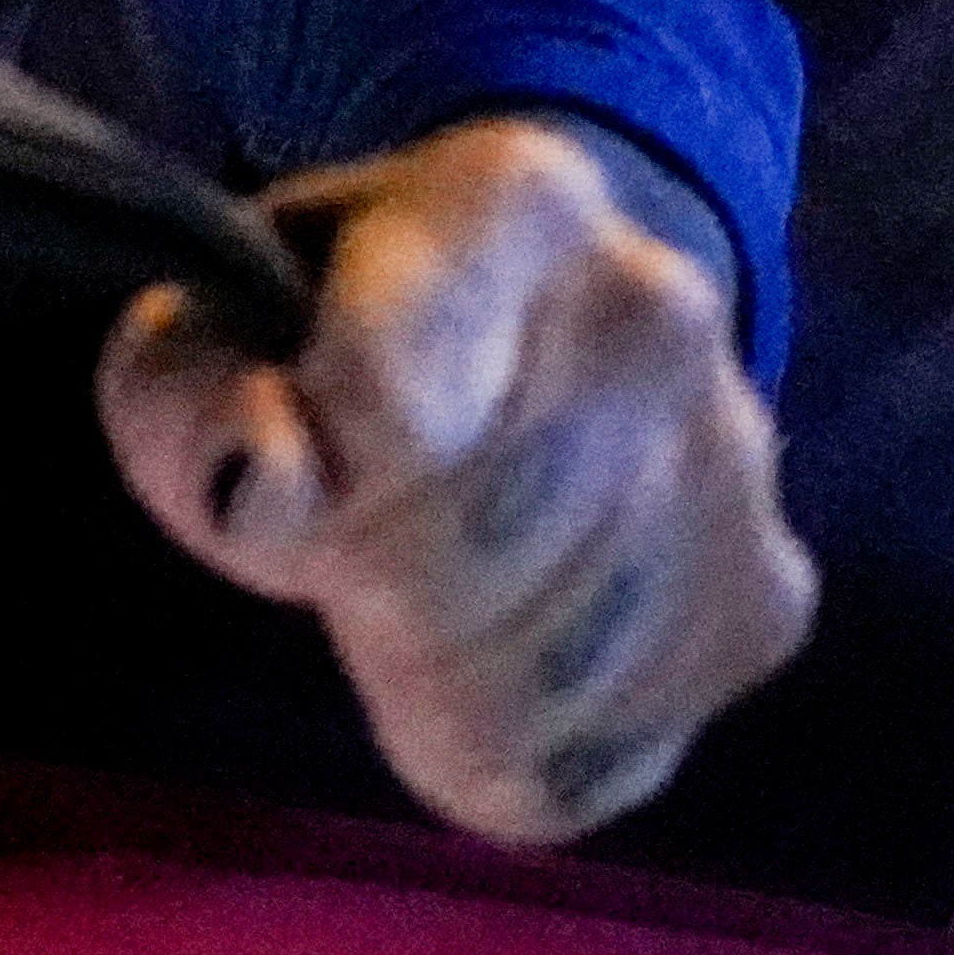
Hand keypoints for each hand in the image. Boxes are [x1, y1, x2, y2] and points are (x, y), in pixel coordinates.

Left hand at [102, 115, 809, 843]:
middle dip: (360, 580)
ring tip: (424, 594)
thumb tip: (277, 471)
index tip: (290, 455)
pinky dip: (508, 745)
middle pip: (447, 557)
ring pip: (519, 684)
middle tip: (354, 538)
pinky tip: (499, 647)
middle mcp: (659, 311)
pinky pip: (588, 757)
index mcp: (509, 197)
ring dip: (429, 679)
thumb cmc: (340, 330)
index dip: (303, 471)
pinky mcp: (768, 603)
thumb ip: (185, 392)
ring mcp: (734, 464)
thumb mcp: (211, 320)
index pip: (388, 400)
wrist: (548, 327)